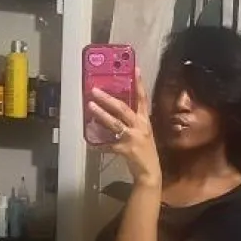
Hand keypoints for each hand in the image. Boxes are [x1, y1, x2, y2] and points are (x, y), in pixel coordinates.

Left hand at [88, 71, 161, 186]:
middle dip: (108, 99)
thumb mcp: (143, 133)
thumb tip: (114, 111)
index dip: (139, 84)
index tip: (135, 68)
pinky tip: (90, 143)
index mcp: (145, 121)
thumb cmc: (145, 151)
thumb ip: (132, 122)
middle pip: (123, 109)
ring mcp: (132, 138)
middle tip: (95, 90)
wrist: (150, 172)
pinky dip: (98, 145)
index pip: (143, 99)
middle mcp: (140, 127)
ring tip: (90, 106)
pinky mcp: (125, 149)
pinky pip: (108, 145)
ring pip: (114, 123)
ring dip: (101, 114)